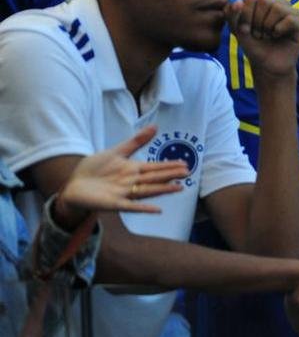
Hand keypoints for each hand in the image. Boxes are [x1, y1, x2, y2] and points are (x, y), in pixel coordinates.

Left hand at [56, 126, 188, 227]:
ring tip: (180, 188)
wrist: (73, 185)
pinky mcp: (114, 204)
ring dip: (164, 190)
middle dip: (171, 175)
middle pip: (155, 178)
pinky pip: (132, 206)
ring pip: (148, 191)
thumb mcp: (116, 152)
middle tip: (188, 172)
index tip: (185, 164)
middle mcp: (132, 182)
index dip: (169, 165)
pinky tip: (157, 209)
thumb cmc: (94, 168)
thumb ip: (136, 141)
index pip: (155, 167)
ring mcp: (124, 193)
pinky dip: (144, 208)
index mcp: (133, 169)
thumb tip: (156, 126)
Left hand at [225, 0, 298, 78]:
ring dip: (268, 27)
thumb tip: (238, 1)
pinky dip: (280, 30)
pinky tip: (278, 36)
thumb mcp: (237, 30)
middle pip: (265, 1)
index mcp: (264, 0)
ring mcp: (293, 12)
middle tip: (259, 34)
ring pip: (278, 9)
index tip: (246, 29)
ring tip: (268, 35)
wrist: (267, 66)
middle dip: (257, 22)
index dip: (246, 16)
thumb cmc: (253, 45)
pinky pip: (290, 19)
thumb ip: (232, 15)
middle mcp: (279, 3)